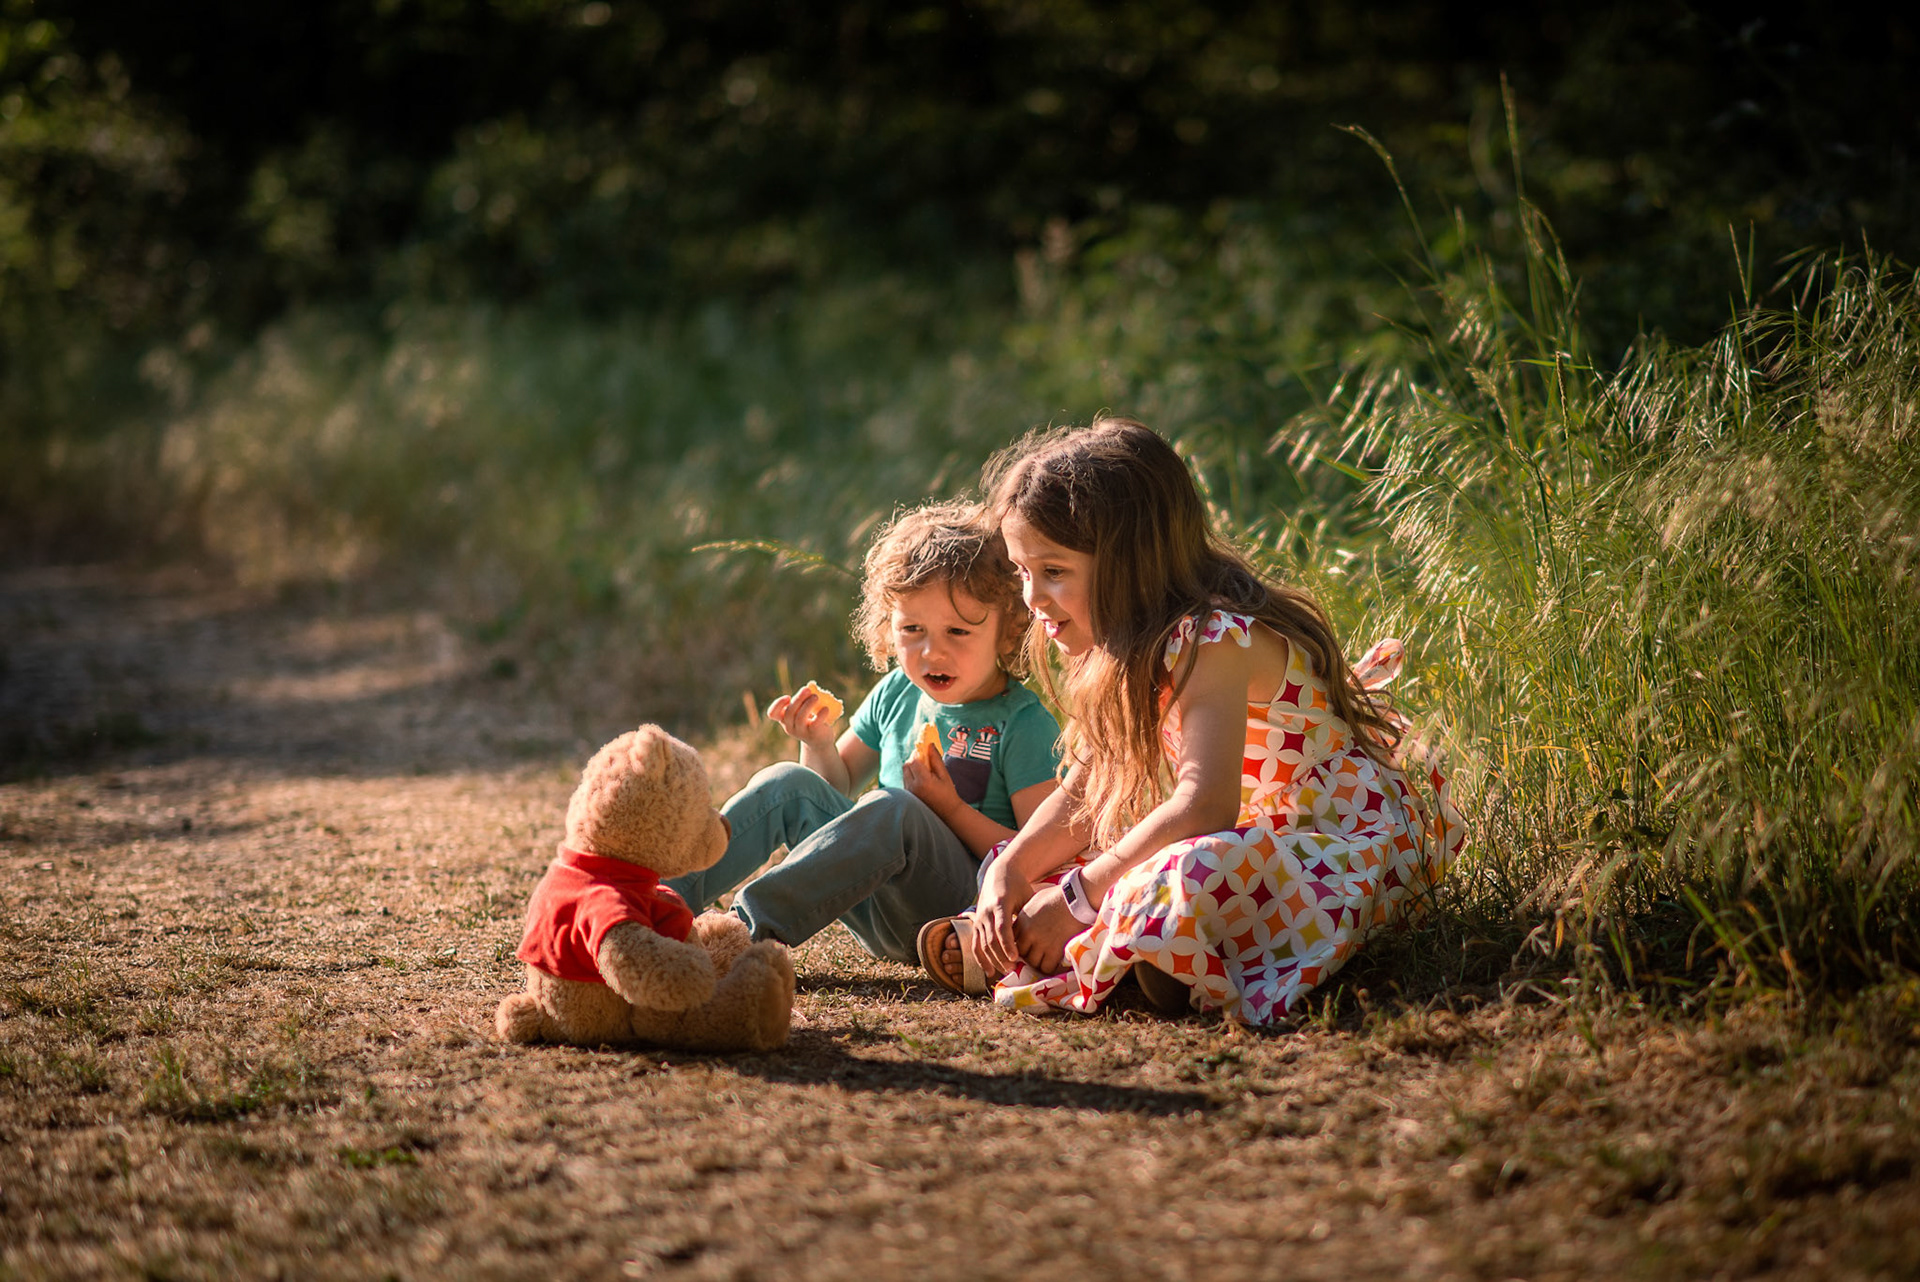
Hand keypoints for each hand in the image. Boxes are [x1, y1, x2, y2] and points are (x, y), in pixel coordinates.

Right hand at [765, 685, 838, 751]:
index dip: (778, 704)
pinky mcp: (813, 734)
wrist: (820, 741)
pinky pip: (815, 723)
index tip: (788, 697)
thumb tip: (811, 686)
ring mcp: (800, 732)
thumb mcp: (803, 711)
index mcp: (784, 720)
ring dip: (808, 704)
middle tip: (807, 689)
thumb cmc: (809, 721)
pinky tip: (826, 708)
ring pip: (800, 717)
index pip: (772, 714)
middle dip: (798, 699)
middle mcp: (789, 727)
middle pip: (789, 712)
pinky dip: (821, 714)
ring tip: (816, 697)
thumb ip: (803, 701)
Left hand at [901, 748, 959, 818]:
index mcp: (923, 781)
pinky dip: (911, 775)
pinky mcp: (908, 795)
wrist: (947, 813)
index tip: (925, 752)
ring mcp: (909, 792)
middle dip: (914, 760)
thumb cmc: (948, 793)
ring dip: (912, 768)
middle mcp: (913, 787)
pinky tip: (922, 780)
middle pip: (907, 765)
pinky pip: (906, 779)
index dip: (919, 754)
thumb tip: (930, 745)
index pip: (914, 760)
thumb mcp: (944, 775)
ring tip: (925, 772)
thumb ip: (936, 759)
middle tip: (925, 761)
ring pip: (905, 772)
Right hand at [971, 859, 1032, 978]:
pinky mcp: (976, 924)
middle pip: (991, 939)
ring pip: (983, 944)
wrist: (999, 874)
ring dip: (993, 960)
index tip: (1016, 958)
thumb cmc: (1018, 886)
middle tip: (1013, 969)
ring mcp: (979, 918)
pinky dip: (981, 959)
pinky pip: (975, 945)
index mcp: (1000, 904)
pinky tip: (989, 971)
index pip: (1002, 928)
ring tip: (1005, 971)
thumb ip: (1031, 915)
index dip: (1008, 944)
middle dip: (1001, 956)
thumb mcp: (1026, 896)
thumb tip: (1045, 936)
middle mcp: (986, 912)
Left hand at [1013, 884, 1079, 975]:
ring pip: (1033, 962)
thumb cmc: (1058, 896)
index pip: (1012, 940)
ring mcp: (1041, 943)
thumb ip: (1027, 915)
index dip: (1018, 945)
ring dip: (1039, 963)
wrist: (1076, 899)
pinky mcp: (1055, 950)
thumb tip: (1025, 921)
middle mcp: (1029, 933)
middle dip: (1028, 956)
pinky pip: (1046, 967)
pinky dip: (1050, 967)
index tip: (1026, 946)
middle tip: (1036, 955)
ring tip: (1046, 960)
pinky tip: (1054, 963)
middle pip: (1021, 953)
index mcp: (1023, 921)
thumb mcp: (1035, 901)